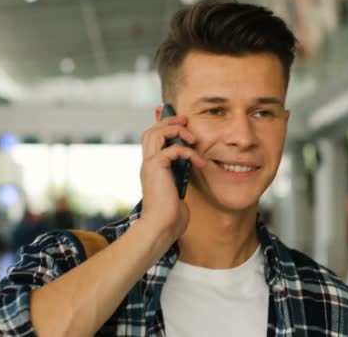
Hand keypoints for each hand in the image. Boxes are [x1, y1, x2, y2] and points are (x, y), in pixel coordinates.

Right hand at [139, 115, 205, 241]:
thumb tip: (192, 170)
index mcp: (151, 169)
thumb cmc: (170, 216)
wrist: (161, 227)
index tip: (183, 126)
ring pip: (155, 133)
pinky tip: (200, 163)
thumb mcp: (177, 191)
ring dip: (175, 129)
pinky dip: (188, 152)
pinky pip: (172, 149)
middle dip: (169, 122)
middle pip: (151, 131)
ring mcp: (149, 165)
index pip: (152, 140)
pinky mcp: (156, 167)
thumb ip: (180, 178)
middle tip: (186, 121)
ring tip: (192, 137)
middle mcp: (147, 164)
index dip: (165, 128)